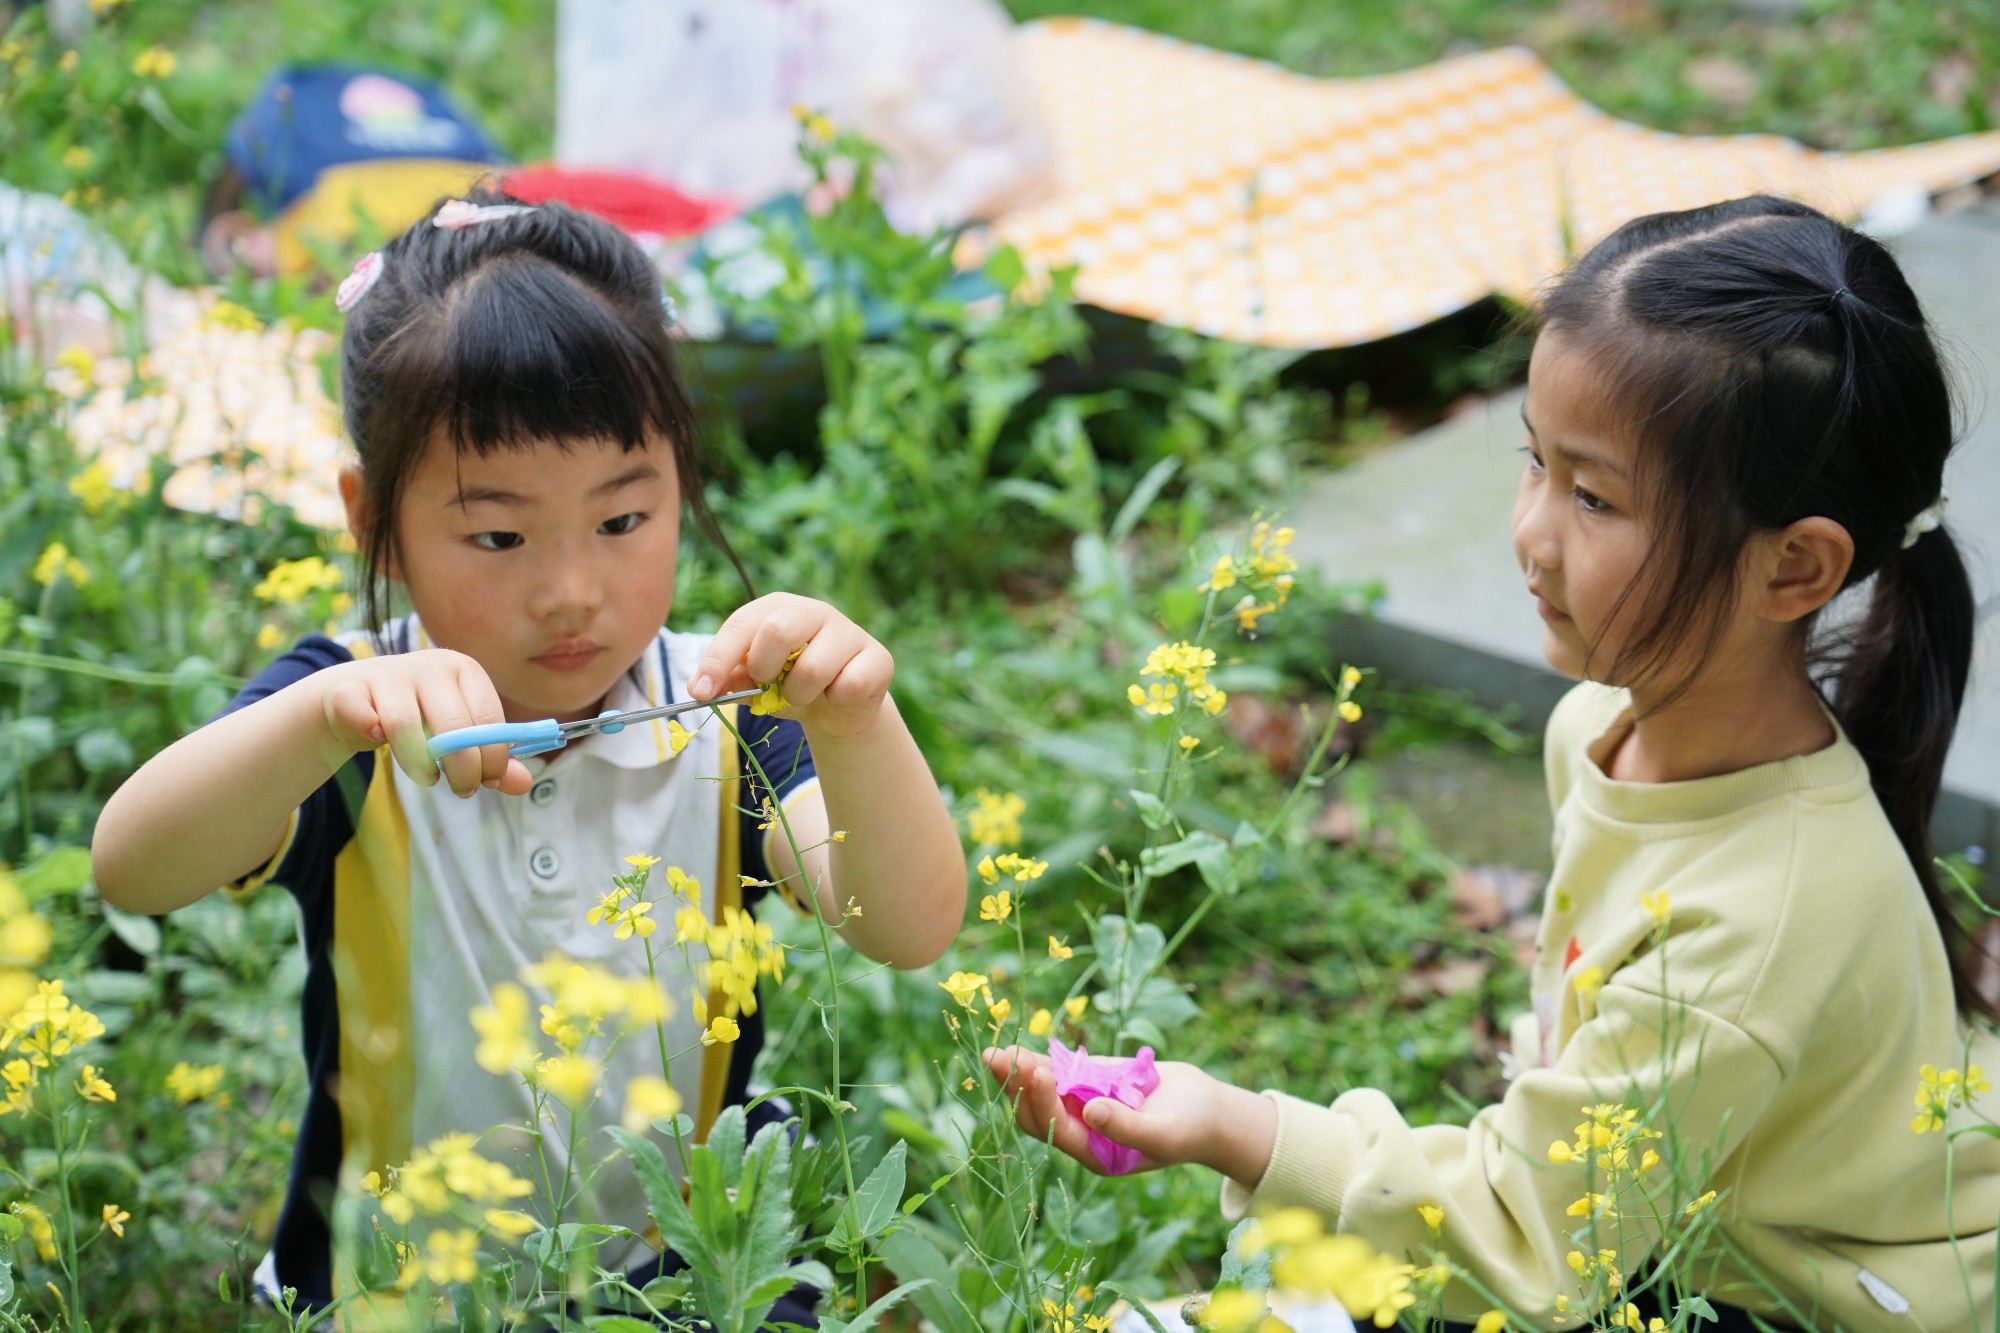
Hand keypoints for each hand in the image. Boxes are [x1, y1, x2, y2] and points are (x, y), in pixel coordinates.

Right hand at [316, 650, 532, 797]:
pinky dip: (371, 737)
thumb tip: (524, 784)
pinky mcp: (350, 688)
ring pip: (405, 727)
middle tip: (463, 790)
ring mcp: (388, 674)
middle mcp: (430, 665)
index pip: (487, 718)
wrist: (355, 696)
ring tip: (427, 776)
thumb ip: (491, 758)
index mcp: (465, 670)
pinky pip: (363, 719)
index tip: (489, 781)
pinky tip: (377, 741)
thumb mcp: (459, 733)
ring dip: (419, 763)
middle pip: (452, 726)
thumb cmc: (419, 716)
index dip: (492, 757)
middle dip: (463, 769)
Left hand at [687, 593, 893, 738]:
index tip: (700, 692)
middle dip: (764, 670)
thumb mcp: (753, 684)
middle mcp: (814, 611)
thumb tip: (698, 688)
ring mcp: (849, 631)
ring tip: (806, 695)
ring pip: (813, 667)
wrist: (838, 709)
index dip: (717, 659)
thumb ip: (727, 681)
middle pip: (777, 630)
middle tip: (769, 686)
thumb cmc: (789, 686)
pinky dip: (836, 700)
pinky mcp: (877, 657)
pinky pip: (850, 685)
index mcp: (777, 609)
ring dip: (800, 695)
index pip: (741, 625)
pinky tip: (837, 695)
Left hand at [981, 1046, 1274, 1183]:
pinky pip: (1059, 1074)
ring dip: (1019, 1073)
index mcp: (1095, 1153)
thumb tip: (1088, 1112)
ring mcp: (1084, 1105)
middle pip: (1037, 1114)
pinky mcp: (1092, 1083)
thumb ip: (1126, 1127)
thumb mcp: (1163, 1134)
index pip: (1056, 1129)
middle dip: (1017, 1087)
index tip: (1039, 1073)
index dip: (1042, 1103)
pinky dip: (1041, 1061)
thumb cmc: (1190, 1128)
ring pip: (1042, 1092)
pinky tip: (1020, 1049)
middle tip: (997, 1057)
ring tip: (996, 1052)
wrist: (1207, 1110)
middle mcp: (1082, 1132)